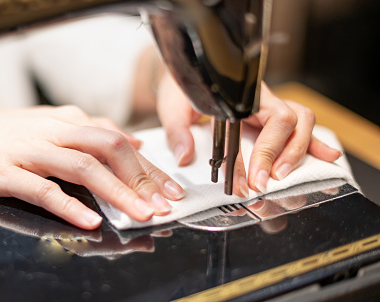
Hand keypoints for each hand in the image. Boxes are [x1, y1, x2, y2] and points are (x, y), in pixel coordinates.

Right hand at [0, 99, 184, 229]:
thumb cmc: (9, 132)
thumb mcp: (55, 123)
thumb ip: (94, 131)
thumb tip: (135, 142)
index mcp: (69, 122)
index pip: (119, 141)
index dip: (149, 167)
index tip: (172, 189)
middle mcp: (54, 133)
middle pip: (108, 149)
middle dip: (141, 178)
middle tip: (164, 204)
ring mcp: (31, 152)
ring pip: (82, 167)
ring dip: (116, 191)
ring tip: (140, 214)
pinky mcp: (7, 173)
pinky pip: (43, 189)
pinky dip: (69, 206)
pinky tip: (90, 221)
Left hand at [155, 76, 341, 196]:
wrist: (184, 74)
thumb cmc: (179, 89)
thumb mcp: (173, 107)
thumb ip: (177, 131)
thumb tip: (185, 158)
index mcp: (241, 93)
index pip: (267, 119)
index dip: (266, 151)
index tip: (254, 179)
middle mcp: (260, 98)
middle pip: (291, 120)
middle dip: (285, 155)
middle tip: (264, 183)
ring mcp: (267, 107)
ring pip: (301, 122)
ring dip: (300, 150)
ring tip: (284, 176)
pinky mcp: (268, 117)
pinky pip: (297, 128)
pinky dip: (312, 143)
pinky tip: (326, 156)